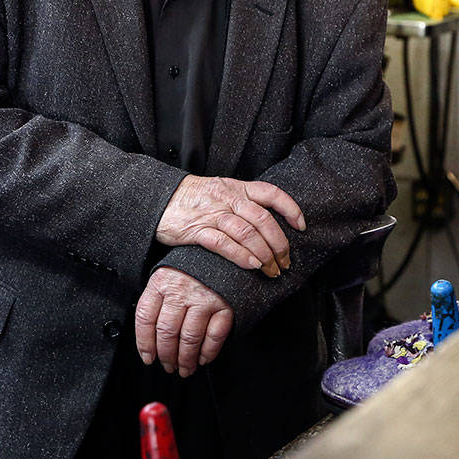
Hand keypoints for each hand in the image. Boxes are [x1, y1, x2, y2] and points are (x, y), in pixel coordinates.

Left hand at [136, 267, 232, 376]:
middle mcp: (181, 289)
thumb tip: (151, 337)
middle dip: (167, 356)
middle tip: (169, 366)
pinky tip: (203, 358)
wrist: (227, 250)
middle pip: (167, 332)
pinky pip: (215, 335)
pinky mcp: (225, 304)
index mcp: (161, 282)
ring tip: (185, 368)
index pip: (145, 319)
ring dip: (186, 359)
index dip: (145, 343)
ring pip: (190, 338)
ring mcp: (204, 297)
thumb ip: (159, 300)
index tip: (149, 358)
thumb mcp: (170, 275)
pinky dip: (209, 352)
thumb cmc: (195, 266)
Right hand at [157, 175, 303, 276]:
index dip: (290, 209)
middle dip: (279, 244)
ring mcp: (213, 214)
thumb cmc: (193, 199)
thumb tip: (269, 224)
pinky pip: (223, 244)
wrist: (157, 199)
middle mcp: (228, 199)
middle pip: (263, 220)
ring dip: (264, 255)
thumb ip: (243, 203)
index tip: (301, 226)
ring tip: (271, 270)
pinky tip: (251, 266)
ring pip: (247, 233)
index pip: (272, 194)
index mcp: (238, 188)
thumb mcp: (221, 192)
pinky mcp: (196, 230)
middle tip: (285, 261)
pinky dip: (241, 256)